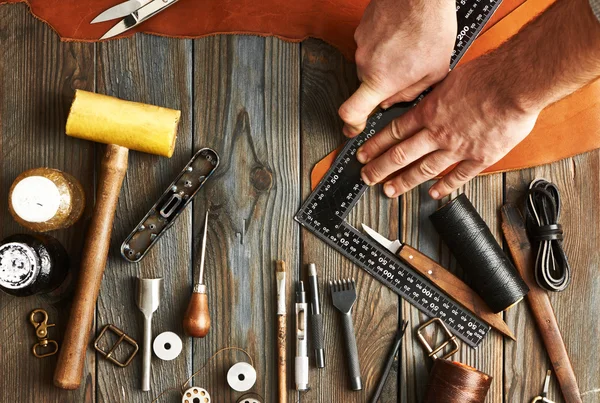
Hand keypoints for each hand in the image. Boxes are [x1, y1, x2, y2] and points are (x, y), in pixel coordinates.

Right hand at [339, 0, 456, 135]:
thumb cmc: (430, 26)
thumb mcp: (434, 72)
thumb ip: (409, 94)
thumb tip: (392, 101)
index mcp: (381, 80)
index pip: (350, 111)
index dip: (350, 123)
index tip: (353, 127)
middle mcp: (365, 64)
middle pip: (366, 86)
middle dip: (383, 84)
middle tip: (406, 72)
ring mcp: (361, 45)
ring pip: (370, 65)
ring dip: (386, 63)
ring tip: (408, 48)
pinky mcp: (361, 30)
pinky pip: (370, 46)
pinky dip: (384, 45)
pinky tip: (402, 36)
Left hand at [355, 59, 540, 198]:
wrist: (515, 83)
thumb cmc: (487, 75)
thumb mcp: (450, 79)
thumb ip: (436, 96)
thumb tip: (426, 100)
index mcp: (430, 111)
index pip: (394, 131)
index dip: (376, 145)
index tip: (363, 154)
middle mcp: (438, 132)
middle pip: (401, 154)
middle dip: (380, 167)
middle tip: (367, 177)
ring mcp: (457, 148)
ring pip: (424, 169)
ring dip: (404, 181)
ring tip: (390, 190)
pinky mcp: (479, 157)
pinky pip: (458, 176)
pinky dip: (444, 187)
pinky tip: (432, 194)